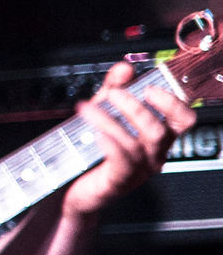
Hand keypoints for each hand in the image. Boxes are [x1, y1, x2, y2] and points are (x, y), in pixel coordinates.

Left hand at [63, 60, 193, 219]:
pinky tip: (97, 133)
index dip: (172, 102)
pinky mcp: (119, 181)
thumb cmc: (92, 149)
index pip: (184, 119)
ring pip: (136, 142)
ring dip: (110, 120)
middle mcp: (154, 154)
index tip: (150, 87)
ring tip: (87, 108)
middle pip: (161, 129)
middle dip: (137, 107)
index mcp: (158, 136)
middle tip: (113, 94)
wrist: (71, 186)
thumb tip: (125, 68)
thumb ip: (115, 87)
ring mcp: (139, 169)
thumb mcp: (104, 112)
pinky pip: (122, 161)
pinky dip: (110, 143)